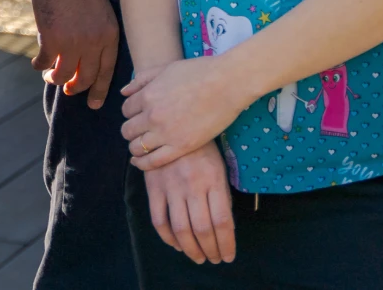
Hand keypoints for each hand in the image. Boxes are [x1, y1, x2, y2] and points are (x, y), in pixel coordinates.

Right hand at [31, 0, 119, 107]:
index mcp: (110, 35)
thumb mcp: (100, 11)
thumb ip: (96, 34)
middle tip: (68, 91)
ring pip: (64, 76)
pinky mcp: (51, 40)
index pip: (107, 71)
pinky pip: (44, 62)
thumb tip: (86, 58)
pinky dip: (39, 65)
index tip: (93, 104)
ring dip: (55, 79)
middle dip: (76, 89)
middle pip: (86, 78)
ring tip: (50, 76)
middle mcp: (94, 43)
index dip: (100, 90)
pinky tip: (37, 63)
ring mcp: (72, 43)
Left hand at [122, 56, 248, 170]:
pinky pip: (153, 161)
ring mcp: (165, 133)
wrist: (225, 84)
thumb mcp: (165, 68)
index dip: (131, 113)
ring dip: (135, 147)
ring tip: (141, 146)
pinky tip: (141, 162)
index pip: (126, 109)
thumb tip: (124, 92)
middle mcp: (151, 116)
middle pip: (128, 130)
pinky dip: (143, 164)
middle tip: (138, 132)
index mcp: (147, 95)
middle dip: (130, 131)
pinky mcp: (180, 148)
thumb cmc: (198, 72)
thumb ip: (142, 79)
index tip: (137, 115)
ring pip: (137, 147)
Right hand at [141, 144, 235, 264]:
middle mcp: (193, 186)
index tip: (228, 256)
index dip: (226, 244)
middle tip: (214, 259)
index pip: (222, 221)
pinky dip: (167, 238)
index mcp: (214, 179)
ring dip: (191, 250)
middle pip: (203, 229)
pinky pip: (158, 220)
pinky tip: (176, 244)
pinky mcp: (154, 187)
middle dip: (210, 250)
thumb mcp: (219, 167)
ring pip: (181, 229)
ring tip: (198, 257)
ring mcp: (171, 187)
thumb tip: (223, 227)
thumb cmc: (202, 147)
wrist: (172, 123)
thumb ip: (221, 195)